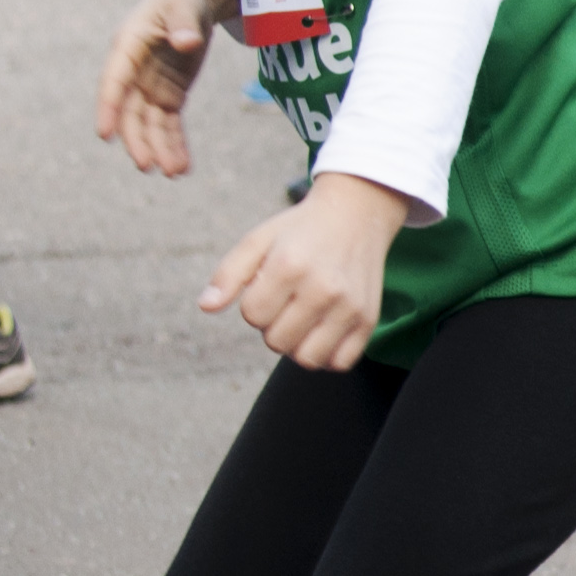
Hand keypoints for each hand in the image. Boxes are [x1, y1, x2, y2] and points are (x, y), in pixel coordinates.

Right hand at [94, 0, 234, 178]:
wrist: (194, 0)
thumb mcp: (183, 4)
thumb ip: (183, 22)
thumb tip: (186, 42)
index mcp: (127, 48)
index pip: (113, 82)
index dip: (108, 108)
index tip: (104, 134)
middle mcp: (133, 72)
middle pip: (130, 112)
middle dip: (138, 140)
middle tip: (148, 165)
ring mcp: (150, 86)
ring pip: (149, 124)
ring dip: (159, 149)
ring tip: (174, 172)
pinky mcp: (168, 94)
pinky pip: (169, 124)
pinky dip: (175, 144)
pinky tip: (183, 166)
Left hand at [199, 172, 410, 372]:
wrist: (357, 214)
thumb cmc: (301, 230)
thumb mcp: (258, 240)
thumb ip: (228, 274)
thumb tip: (207, 307)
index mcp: (289, 266)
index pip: (253, 315)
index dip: (254, 304)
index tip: (268, 287)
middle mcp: (323, 288)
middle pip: (277, 341)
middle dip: (273, 325)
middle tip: (286, 302)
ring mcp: (349, 306)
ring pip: (307, 359)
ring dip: (297, 345)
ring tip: (302, 320)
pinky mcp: (368, 319)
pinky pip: (341, 362)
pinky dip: (328, 354)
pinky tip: (323, 332)